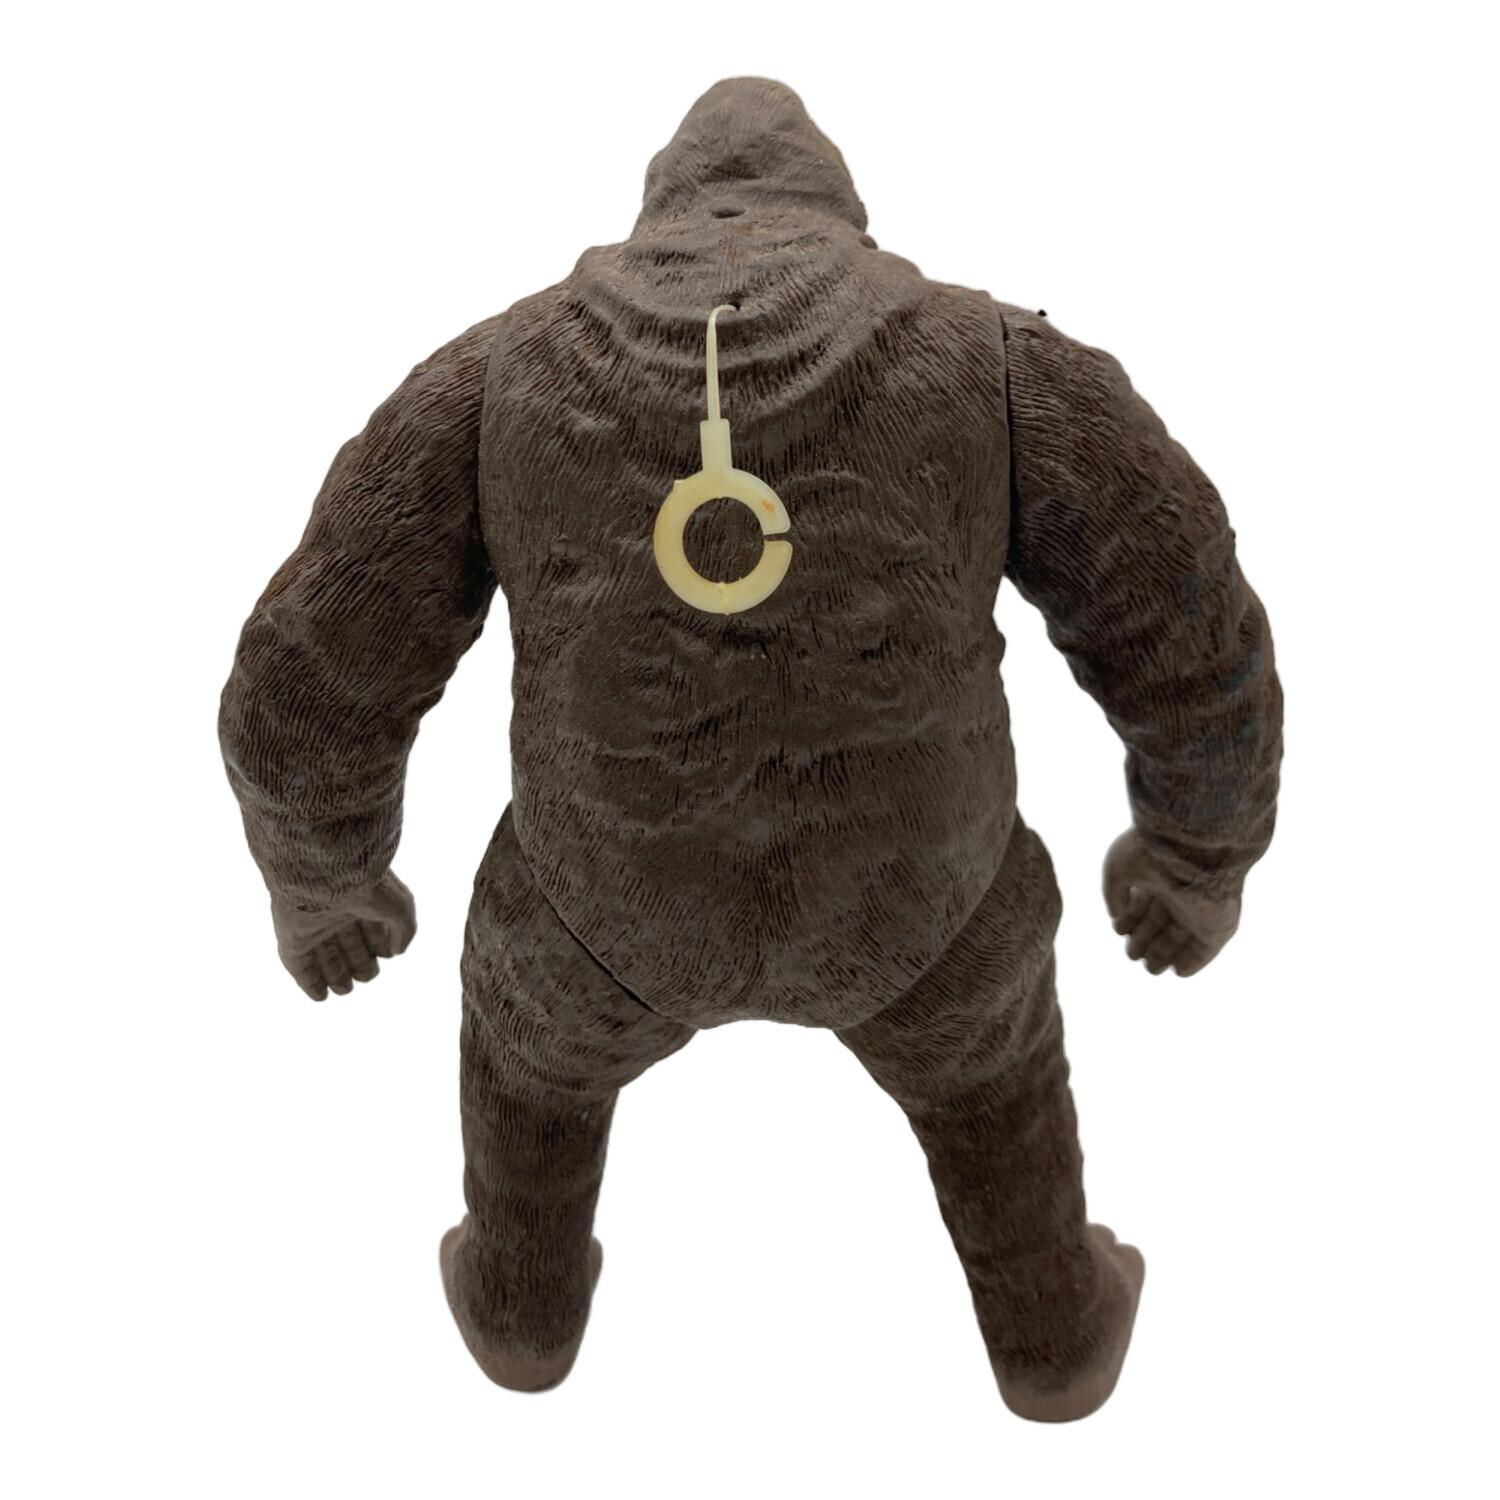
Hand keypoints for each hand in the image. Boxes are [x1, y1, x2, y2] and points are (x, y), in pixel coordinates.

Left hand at [270, 871, 416, 999]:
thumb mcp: (400, 906)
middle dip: (358, 961)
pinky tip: (320, 997)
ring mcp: (311, 925)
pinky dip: (309, 982)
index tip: (388, 955)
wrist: (326, 872)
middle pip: (346, 941)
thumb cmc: (366, 884)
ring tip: (345, 990)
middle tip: (367, 977)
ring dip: (334, 974)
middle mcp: (335, 910)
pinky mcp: (292, 938)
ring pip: (323, 955)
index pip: (369, 925)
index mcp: (360, 897)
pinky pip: (298, 965)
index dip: (379, 942)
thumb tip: (397, 951)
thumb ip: (405, 930)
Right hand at [1102, 830, 1238, 976]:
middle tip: (1132, 955)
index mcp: (1160, 875)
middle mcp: (1181, 892)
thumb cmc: (1152, 853)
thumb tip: (1117, 915)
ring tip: (1150, 968)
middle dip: (1146, 940)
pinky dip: (1192, 962)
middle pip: (1162, 923)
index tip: (1119, 930)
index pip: (1145, 902)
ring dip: (1165, 954)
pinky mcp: (1216, 926)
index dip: (1131, 919)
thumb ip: (1114, 893)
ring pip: (1182, 938)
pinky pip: (1205, 949)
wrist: (1192, 849)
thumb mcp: (1118, 869)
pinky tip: (1178, 971)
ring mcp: (1200, 910)